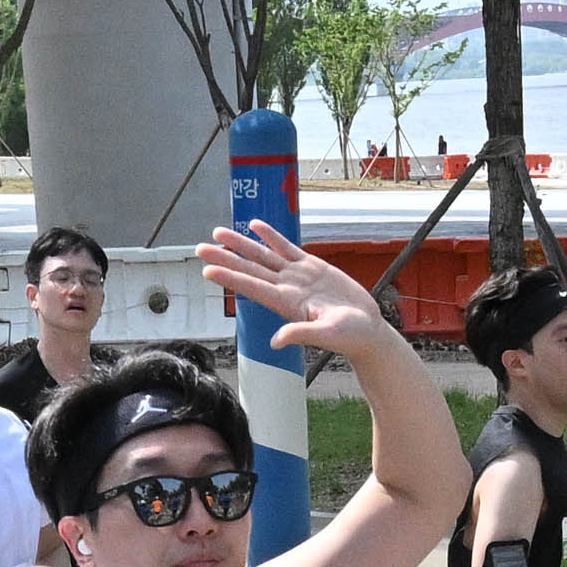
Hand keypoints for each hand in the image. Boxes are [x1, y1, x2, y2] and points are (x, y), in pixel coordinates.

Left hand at [192, 219, 392, 361]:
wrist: (366, 330)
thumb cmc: (350, 337)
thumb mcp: (327, 335)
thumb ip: (301, 334)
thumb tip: (276, 341)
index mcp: (287, 302)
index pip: (252, 286)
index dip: (230, 277)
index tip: (207, 270)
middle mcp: (287, 287)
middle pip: (250, 268)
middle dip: (225, 257)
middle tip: (200, 248)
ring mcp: (297, 276)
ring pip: (263, 255)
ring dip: (241, 244)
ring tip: (219, 233)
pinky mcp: (312, 267)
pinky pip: (286, 248)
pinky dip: (270, 236)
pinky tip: (255, 226)